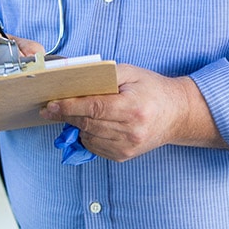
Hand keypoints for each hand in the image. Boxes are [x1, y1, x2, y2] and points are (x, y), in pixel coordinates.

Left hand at [39, 63, 227, 160]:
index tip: (51, 104)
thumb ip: (103, 76)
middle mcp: (131, 131)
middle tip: (51, 108)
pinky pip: (95, 147)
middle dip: (66, 115)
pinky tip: (91, 124)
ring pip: (88, 137)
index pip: (93, 108)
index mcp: (133, 108)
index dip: (69, 106)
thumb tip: (74, 81)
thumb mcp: (130, 73)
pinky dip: (87, 135)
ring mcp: (128, 147)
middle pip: (88, 123)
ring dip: (76, 125)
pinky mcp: (125, 156)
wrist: (177, 113)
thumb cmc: (151, 88)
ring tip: (73, 113)